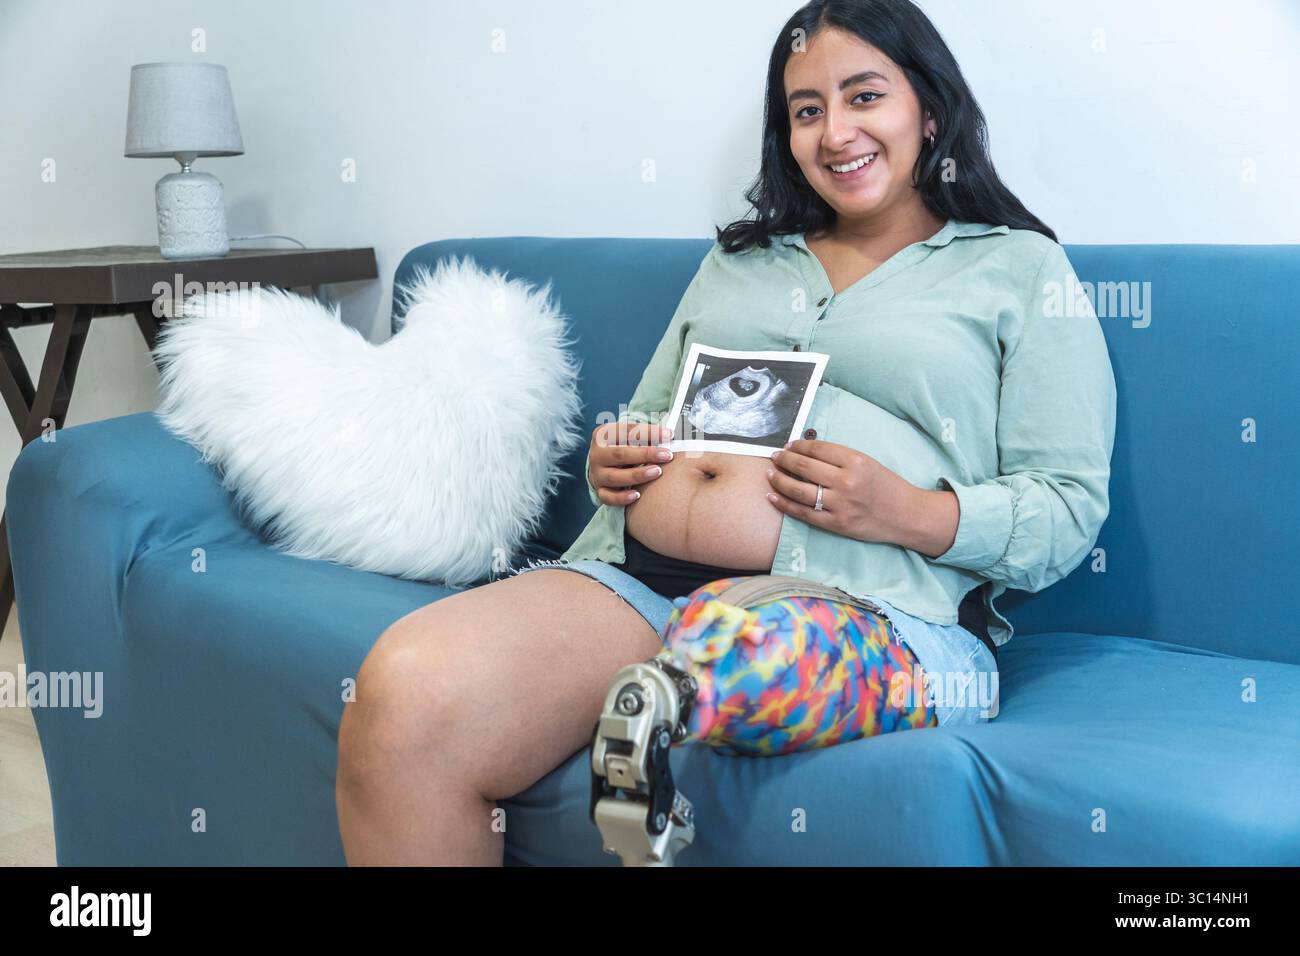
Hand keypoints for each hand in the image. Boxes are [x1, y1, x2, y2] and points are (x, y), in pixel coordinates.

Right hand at [587, 421, 674, 506]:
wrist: (603, 465)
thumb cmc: (622, 447)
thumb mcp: (629, 436)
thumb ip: (645, 435)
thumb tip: (668, 436)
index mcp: (603, 435)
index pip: (626, 431)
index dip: (649, 432)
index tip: (668, 435)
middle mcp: (597, 454)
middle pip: (619, 454)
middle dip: (645, 454)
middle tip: (666, 455)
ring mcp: (597, 474)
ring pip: (614, 477)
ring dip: (637, 475)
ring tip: (657, 472)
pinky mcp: (599, 490)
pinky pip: (608, 497)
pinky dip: (621, 497)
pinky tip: (637, 495)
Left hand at [765, 438, 916, 545]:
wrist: (906, 515)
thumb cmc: (887, 487)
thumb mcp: (867, 463)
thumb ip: (840, 458)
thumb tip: (806, 451)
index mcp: (856, 461)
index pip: (817, 449)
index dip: (798, 446)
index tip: (789, 445)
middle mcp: (846, 482)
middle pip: (804, 467)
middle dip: (784, 460)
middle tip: (775, 456)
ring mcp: (840, 504)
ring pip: (798, 490)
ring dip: (779, 480)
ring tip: (770, 474)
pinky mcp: (836, 524)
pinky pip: (803, 513)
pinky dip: (784, 504)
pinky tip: (773, 497)